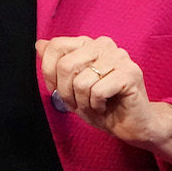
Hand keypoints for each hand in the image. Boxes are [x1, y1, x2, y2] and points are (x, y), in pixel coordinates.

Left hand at [36, 35, 171, 165]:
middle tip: (79, 103)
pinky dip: (96, 105)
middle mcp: (104, 45)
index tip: (58, 90)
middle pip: (66, 65)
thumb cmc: (102, 105)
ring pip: (81, 81)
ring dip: (83, 102)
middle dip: (66, 93)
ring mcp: (120, 57)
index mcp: (89, 44)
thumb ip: (56, 65)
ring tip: (95, 105)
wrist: (132, 126)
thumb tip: (39, 44)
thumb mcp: (71, 87)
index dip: (49, 73)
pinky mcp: (131, 73)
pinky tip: (105, 106)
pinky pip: (97, 91)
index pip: (57, 46)